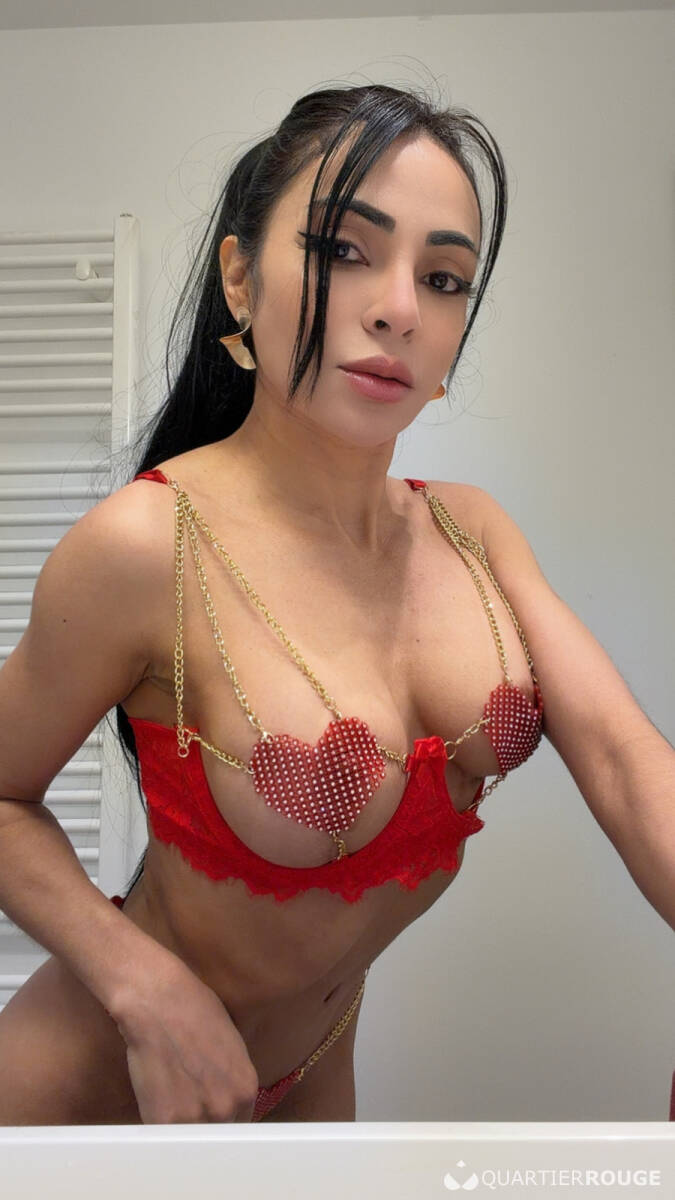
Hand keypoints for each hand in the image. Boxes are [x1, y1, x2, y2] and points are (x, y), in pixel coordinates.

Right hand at [113, 958, 259, 1123]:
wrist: (158, 1004)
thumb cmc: (195, 1011)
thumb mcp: (232, 1046)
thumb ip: (232, 1080)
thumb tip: (229, 1102)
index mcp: (246, 1089)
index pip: (240, 1122)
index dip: (225, 1117)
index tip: (212, 1112)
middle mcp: (226, 1109)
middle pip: (218, 1133)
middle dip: (206, 1123)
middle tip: (189, 1103)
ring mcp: (195, 1118)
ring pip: (192, 1139)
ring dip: (184, 1126)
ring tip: (172, 1101)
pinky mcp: (163, 1121)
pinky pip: (166, 1137)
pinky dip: (162, 1125)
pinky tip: (157, 1101)